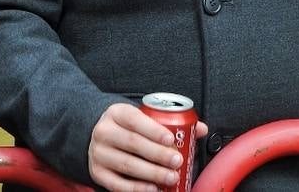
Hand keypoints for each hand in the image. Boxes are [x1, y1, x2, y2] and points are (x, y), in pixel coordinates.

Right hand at [88, 102, 208, 191]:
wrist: (98, 135)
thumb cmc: (128, 126)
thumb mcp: (143, 116)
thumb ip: (170, 121)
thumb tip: (200, 129)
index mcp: (117, 113)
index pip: (135, 120)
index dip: (154, 131)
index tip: (171, 140)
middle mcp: (104, 132)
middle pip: (133, 144)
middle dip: (158, 154)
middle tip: (177, 161)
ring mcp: (98, 154)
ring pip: (127, 165)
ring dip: (152, 173)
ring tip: (171, 177)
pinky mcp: (97, 173)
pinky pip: (117, 184)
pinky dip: (136, 188)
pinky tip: (153, 188)